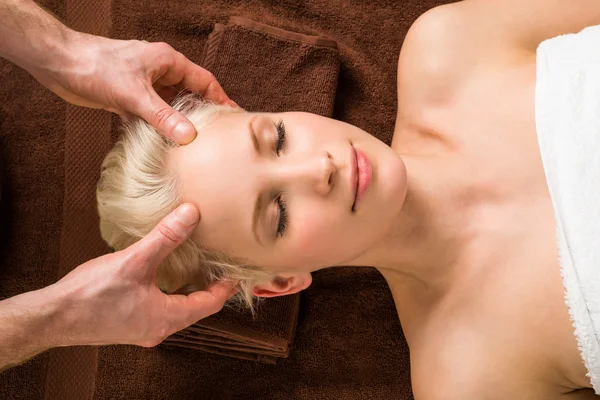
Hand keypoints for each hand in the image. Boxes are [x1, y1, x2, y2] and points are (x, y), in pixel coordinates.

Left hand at [31, 32, 234, 143]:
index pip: (204, 81)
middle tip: (214, 137)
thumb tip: (189, 136)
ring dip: (176, 124)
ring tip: (191, 147)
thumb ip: (162, 117)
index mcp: (168, 62)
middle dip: (201, 115)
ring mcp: (144, 85)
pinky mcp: (129, 97)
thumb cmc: (95, 66)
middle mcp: (159, 72)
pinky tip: (162, 146)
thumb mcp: (134, 95)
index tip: (232, 119)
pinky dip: (156, 128)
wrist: (58, 63)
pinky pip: (151, 115)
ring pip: (170, 107)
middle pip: (189, 95)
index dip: (221, 99)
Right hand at [51, 204, 236, 346]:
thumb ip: (166, 237)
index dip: (226, 285)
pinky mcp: (128, 325)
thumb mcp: (134, 261)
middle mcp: (159, 329)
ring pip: (177, 310)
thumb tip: (191, 214)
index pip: (211, 303)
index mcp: (167, 319)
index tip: (235, 269)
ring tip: (194, 266)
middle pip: (197, 308)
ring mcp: (143, 330)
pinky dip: (169, 293)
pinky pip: (159, 310)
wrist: (52, 318)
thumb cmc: (91, 296)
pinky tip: (161, 276)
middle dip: (209, 287)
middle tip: (217, 265)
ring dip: (188, 289)